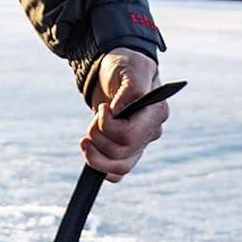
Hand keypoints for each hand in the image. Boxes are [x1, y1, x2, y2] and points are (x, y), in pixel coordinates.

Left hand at [80, 48, 167, 181]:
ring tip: (86, 137)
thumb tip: (119, 111)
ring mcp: (139, 144)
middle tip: (94, 118)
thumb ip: (131, 88)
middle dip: (98, 136)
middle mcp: (150, 132)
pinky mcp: (126, 151)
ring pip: (119, 167)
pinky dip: (101, 168)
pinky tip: (92, 153)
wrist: (114, 73)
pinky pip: (117, 174)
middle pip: (121, 153)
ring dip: (95, 155)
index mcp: (156, 113)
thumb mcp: (129, 69)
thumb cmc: (124, 67)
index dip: (108, 126)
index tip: (102, 108)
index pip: (130, 135)